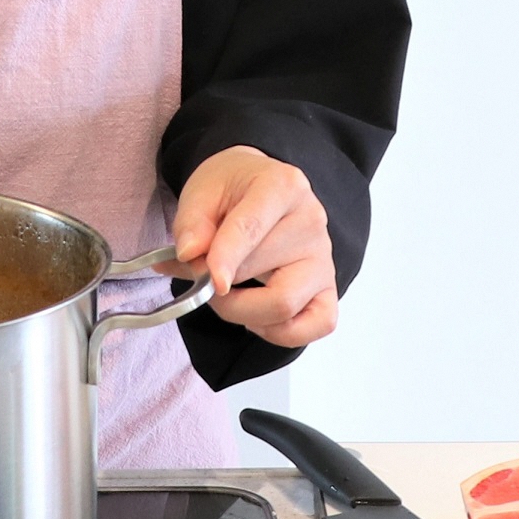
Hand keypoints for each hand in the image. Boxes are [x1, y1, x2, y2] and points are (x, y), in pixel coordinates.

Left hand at [170, 147, 336, 348]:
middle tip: (198, 278)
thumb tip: (189, 254)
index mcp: (282, 186)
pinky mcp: (328, 288)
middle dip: (221, 288)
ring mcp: (323, 258)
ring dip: (243, 311)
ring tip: (226, 294)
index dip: (226, 258)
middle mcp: (311, 222)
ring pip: (285, 306)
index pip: (251, 228)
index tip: (209, 279)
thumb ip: (192, 223)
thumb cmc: (233, 190)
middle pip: (258, 268)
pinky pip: (316, 324)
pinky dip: (279, 331)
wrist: (259, 187)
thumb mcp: (202, 191)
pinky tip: (256, 313)